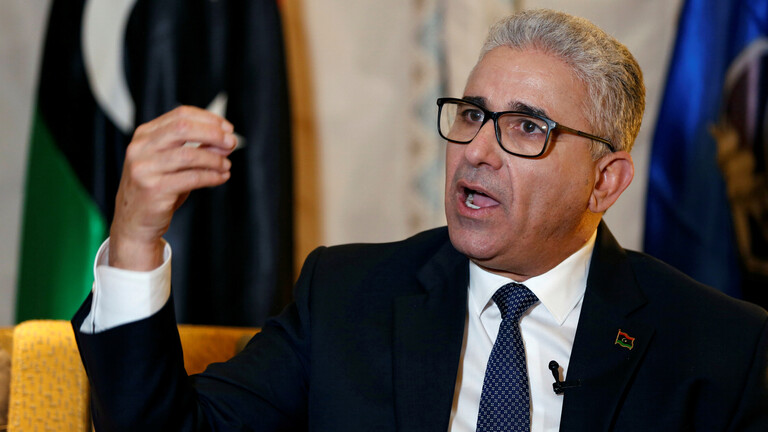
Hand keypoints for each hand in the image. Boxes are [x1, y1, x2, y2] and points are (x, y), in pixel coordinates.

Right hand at [109, 106, 236, 270]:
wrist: (134, 222)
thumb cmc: (157, 188)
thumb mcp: (173, 163)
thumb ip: (196, 148)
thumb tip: (227, 140)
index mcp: (144, 135)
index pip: (180, 115)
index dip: (208, 119)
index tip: (227, 128)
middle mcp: (140, 148)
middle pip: (183, 128)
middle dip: (213, 133)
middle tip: (231, 142)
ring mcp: (145, 168)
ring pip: (189, 155)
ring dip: (215, 159)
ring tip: (226, 165)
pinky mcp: (154, 189)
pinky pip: (192, 178)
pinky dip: (211, 176)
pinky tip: (221, 178)